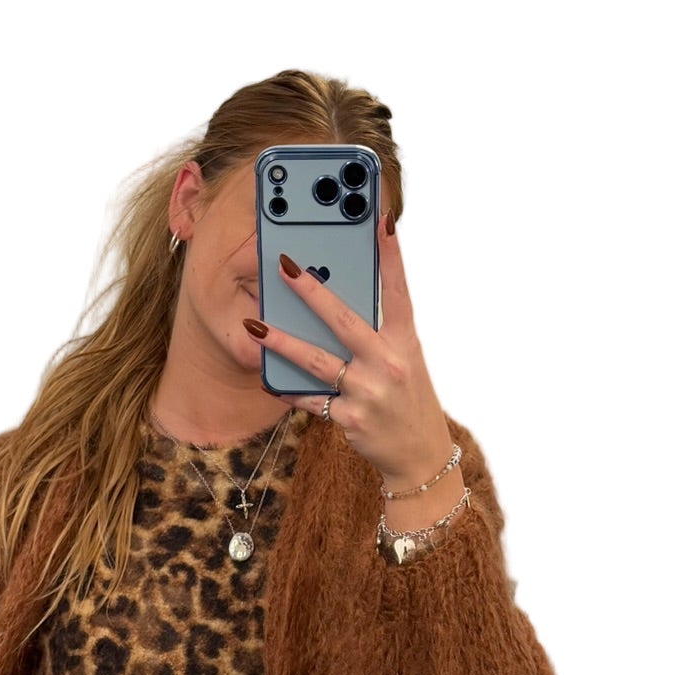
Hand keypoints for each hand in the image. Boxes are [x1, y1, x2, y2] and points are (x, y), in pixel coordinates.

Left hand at [242, 213, 455, 489]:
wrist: (420, 454)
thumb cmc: (408, 397)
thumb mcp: (405, 357)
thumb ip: (377, 329)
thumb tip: (334, 300)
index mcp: (404, 341)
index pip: (397, 290)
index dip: (390, 255)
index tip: (380, 220)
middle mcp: (388, 362)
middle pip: (344, 321)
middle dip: (311, 292)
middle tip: (283, 265)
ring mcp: (368, 391)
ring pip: (316, 361)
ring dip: (281, 342)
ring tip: (253, 323)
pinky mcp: (349, 418)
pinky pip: (309, 399)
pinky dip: (286, 387)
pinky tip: (265, 375)